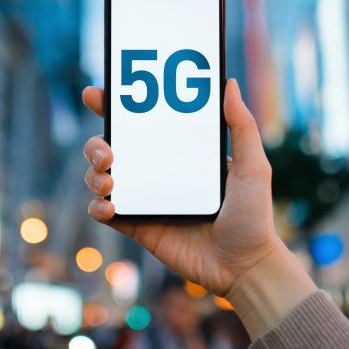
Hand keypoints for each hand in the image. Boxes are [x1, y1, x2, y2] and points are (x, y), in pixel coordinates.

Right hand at [82, 79, 316, 338]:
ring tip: (109, 179)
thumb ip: (242, 125)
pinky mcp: (139, 228)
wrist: (245, 266)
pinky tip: (109, 205)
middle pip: (110, 148)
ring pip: (101, 178)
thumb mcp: (253, 166)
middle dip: (95, 143)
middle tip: (106, 150)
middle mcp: (156, 173)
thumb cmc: (254, 215)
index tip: (97, 95)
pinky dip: (97, 207)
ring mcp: (145, 200)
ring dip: (93, 173)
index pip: (141, 123)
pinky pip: (105, 213)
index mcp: (179, 153)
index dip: (114, 108)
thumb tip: (229, 83)